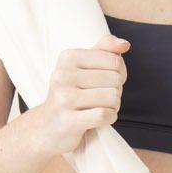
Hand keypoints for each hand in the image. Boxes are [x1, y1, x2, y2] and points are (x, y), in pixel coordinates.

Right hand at [38, 33, 130, 154]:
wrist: (47, 127)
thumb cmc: (70, 94)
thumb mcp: (83, 67)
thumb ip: (104, 50)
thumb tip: (124, 44)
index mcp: (68, 58)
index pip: (115, 61)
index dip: (119, 74)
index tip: (106, 82)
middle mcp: (63, 75)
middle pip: (115, 80)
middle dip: (116, 92)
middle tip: (101, 99)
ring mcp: (64, 98)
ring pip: (112, 97)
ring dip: (113, 106)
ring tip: (99, 108)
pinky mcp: (68, 120)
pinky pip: (104, 115)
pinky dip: (109, 118)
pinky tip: (100, 119)